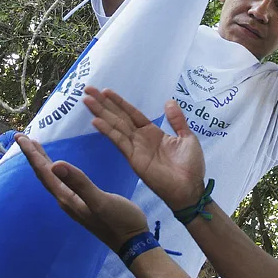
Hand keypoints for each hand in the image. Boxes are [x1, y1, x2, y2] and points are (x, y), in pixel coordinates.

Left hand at [17, 135, 148, 250]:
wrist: (132, 242)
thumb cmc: (119, 221)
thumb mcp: (100, 200)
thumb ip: (79, 182)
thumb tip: (55, 164)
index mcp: (67, 197)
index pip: (45, 172)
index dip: (32, 154)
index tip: (20, 137)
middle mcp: (66, 200)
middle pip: (44, 174)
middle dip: (33, 155)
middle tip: (21, 137)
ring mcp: (74, 202)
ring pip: (52, 178)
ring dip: (42, 162)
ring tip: (36, 148)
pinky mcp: (82, 202)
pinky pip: (62, 182)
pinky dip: (56, 170)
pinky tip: (59, 168)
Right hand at [83, 87, 205, 209]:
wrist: (191, 188)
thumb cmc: (191, 166)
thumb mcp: (187, 137)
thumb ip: (177, 120)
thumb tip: (169, 101)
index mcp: (152, 132)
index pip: (131, 113)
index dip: (118, 102)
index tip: (105, 91)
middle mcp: (140, 138)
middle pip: (118, 116)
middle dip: (103, 103)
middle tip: (88, 89)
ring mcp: (135, 148)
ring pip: (115, 126)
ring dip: (101, 113)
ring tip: (86, 100)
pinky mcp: (133, 158)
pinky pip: (119, 141)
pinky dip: (107, 131)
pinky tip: (96, 121)